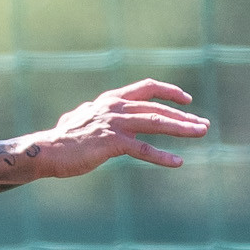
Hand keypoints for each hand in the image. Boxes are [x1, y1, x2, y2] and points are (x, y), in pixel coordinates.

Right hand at [30, 80, 209, 178]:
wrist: (46, 151)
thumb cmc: (62, 139)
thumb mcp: (81, 119)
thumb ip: (92, 113)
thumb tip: (89, 110)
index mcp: (110, 100)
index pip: (146, 88)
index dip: (168, 91)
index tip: (186, 100)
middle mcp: (114, 107)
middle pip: (157, 107)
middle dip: (184, 116)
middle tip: (203, 125)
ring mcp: (114, 124)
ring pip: (156, 122)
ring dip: (182, 128)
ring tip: (201, 133)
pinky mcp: (112, 143)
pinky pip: (143, 149)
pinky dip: (162, 156)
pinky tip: (178, 162)